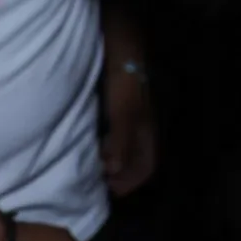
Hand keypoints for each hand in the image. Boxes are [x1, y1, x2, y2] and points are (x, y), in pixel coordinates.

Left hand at [101, 62, 155, 197]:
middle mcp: (143, 126)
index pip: (147, 165)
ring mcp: (132, 116)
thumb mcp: (123, 112)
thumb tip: (114, 172)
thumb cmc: (125, 81)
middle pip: (137, 158)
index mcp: (147, 130)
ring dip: (113, 160)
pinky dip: (107, 145)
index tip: (111, 191)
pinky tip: (93, 142)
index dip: (132, 181)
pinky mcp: (120, 106)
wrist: (124, 48)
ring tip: (94, 165)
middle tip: (99, 181)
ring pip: (127, 147)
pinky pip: (117, 134)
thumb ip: (120, 141)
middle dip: (121, 173)